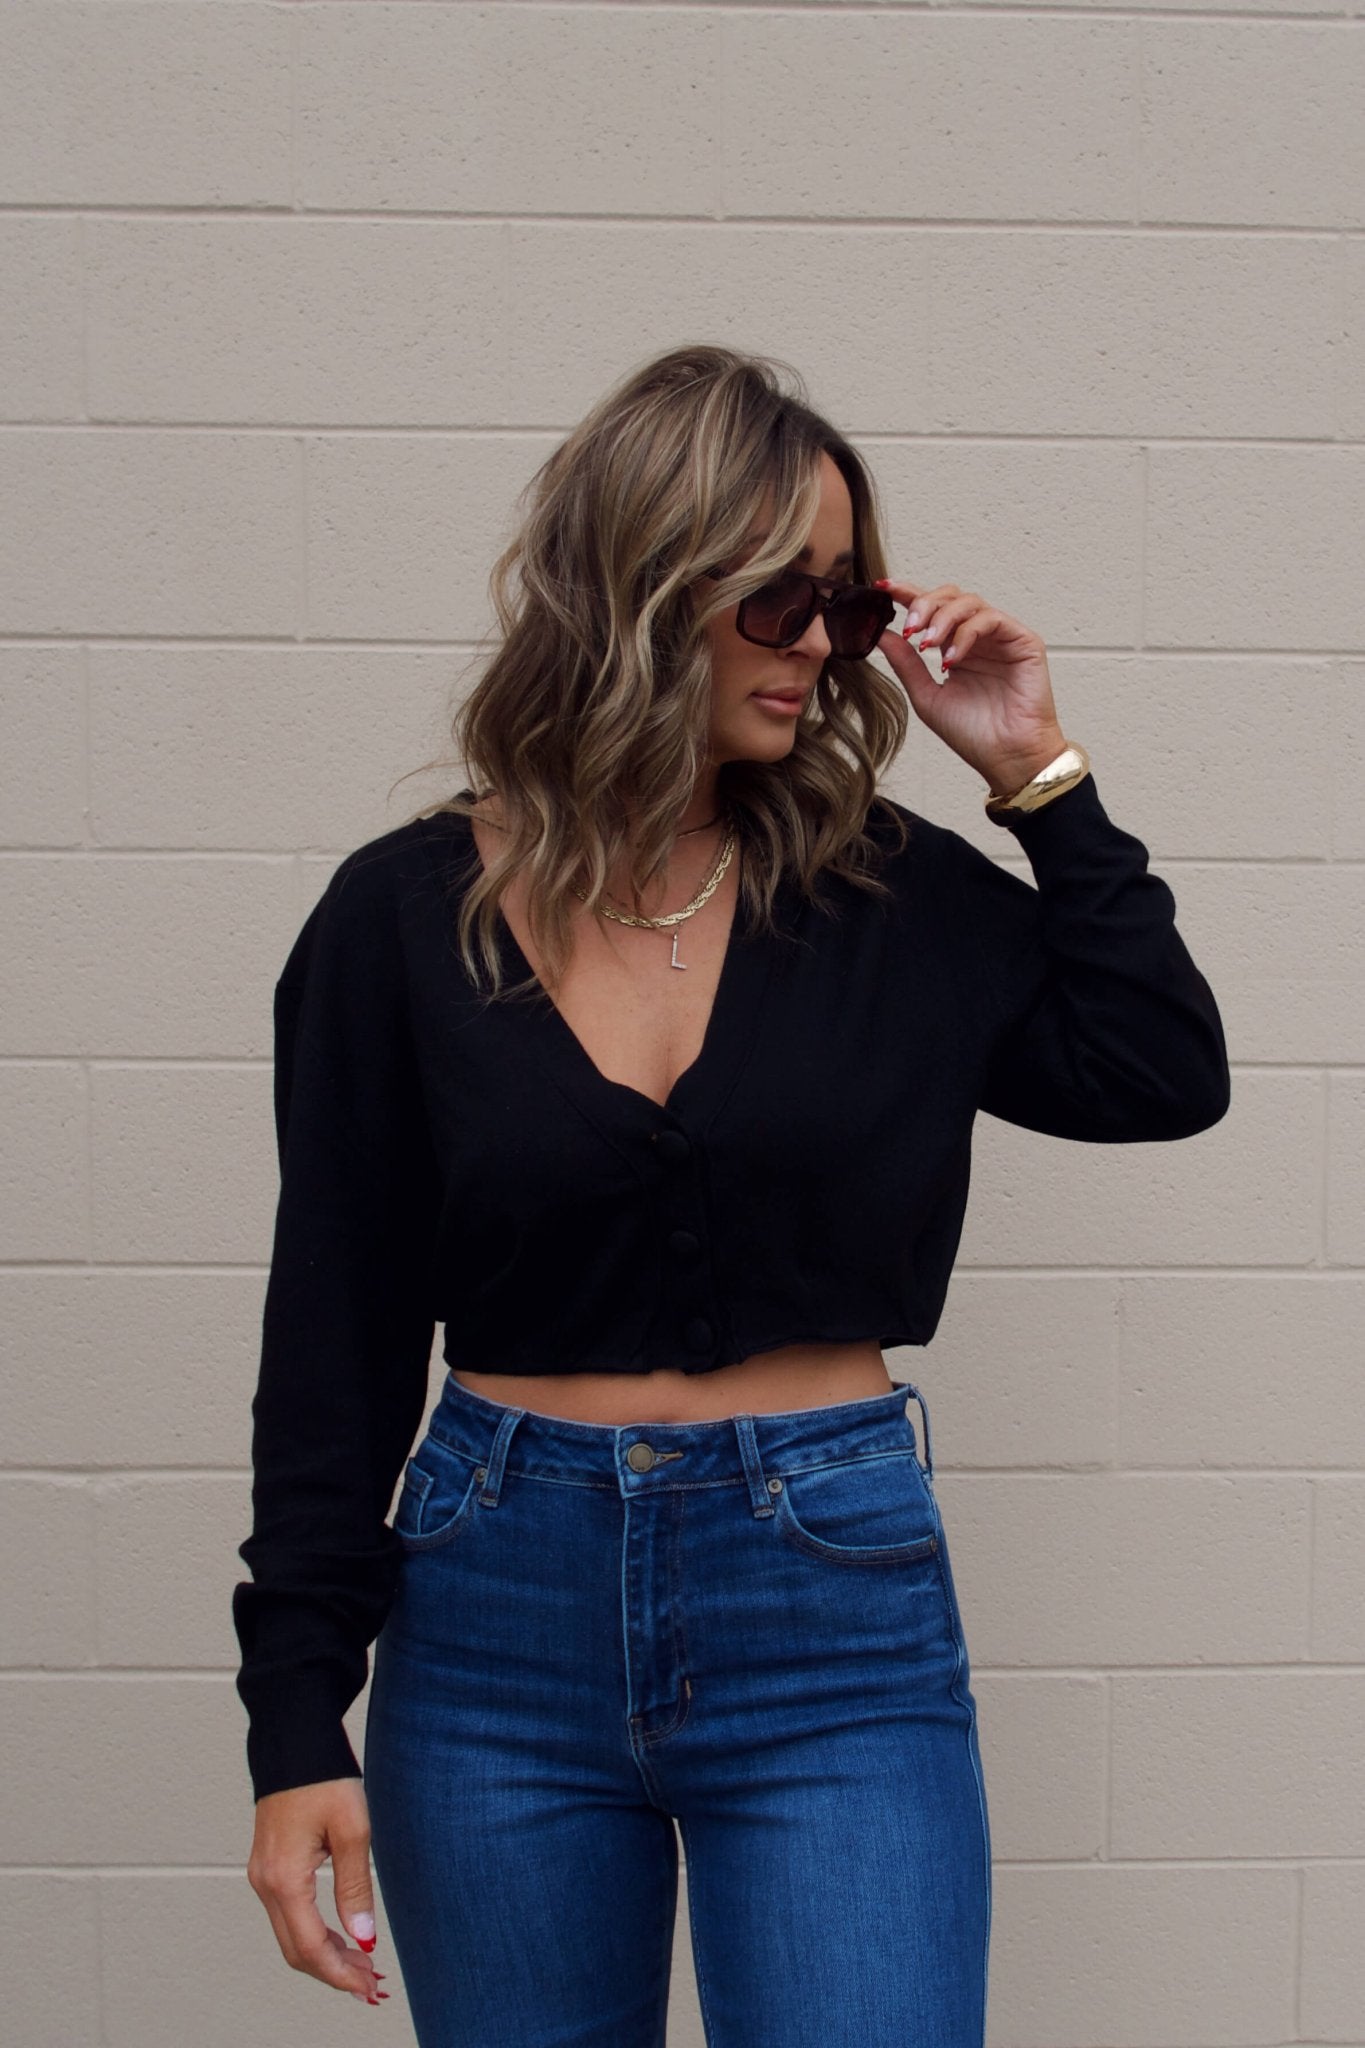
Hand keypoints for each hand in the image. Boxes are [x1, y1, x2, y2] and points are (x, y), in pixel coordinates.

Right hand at [247, 1777, 390, 2005]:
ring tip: (362, 1966)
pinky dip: (313, 1934)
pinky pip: (288, 1915)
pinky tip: (339, 1937)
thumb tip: (363, 1938)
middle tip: (371, 1986)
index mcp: (284, 1879)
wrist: (294, 1739)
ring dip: (324, 1957)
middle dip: (333, 1973)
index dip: (340, 1974)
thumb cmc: (324, 1777)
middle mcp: (265, 1883)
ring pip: (290, 1935)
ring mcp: (263, 1875)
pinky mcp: (269, 1866)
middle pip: (296, 1950)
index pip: (310, 1947)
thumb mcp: (352, 1830)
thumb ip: (355, 1888)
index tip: (368, 1988)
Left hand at [873, 578, 1067, 797]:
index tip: (882, 589)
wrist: (1006, 758)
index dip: (908, 593)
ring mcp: (1001, 637)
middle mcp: (978, 638)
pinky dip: (966, 633)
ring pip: (969, 602)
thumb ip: (906, 664)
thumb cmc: (973, 734)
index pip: (931, 609)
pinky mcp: (1023, 641)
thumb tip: (880, 634)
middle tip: (910, 628)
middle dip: (924, 605)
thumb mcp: (926, 696)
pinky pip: (991, 619)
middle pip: (950, 596)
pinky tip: (952, 658)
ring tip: (928, 646)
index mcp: (956, 647)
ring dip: (942, 618)